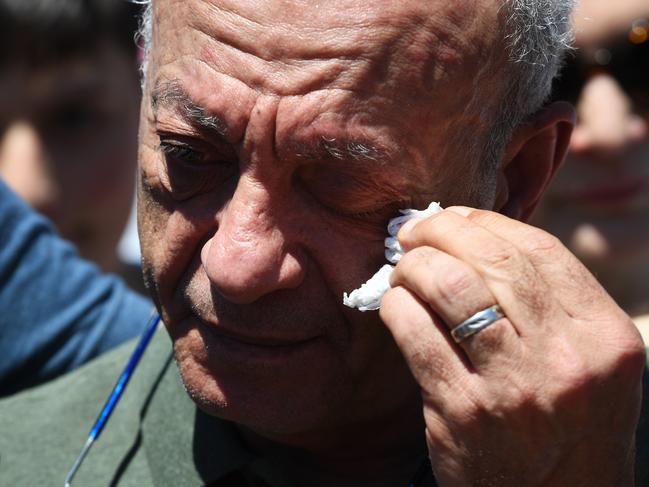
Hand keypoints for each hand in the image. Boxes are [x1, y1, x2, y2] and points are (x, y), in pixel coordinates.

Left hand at [380, 207, 645, 485]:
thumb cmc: (563, 422)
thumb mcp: (586, 360)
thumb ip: (546, 302)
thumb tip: (472, 234)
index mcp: (605, 334)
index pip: (539, 249)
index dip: (485, 222)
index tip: (454, 217)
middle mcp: (567, 359)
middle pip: (491, 260)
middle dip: (440, 232)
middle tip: (413, 233)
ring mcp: (515, 388)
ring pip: (450, 287)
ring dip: (413, 266)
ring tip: (402, 269)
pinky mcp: (464, 412)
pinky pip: (415, 333)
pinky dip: (395, 305)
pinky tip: (393, 304)